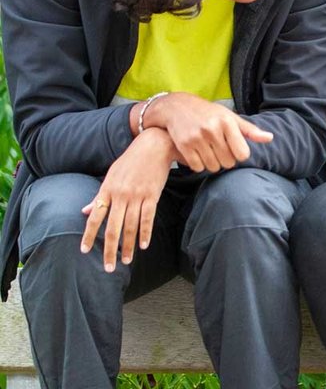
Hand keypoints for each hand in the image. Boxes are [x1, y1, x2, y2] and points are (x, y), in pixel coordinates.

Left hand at [81, 129, 175, 271]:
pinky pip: (148, 218)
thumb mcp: (111, 176)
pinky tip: (143, 245)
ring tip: (126, 261)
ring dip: (127, 246)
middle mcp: (120, 195)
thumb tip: (86, 211)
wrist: (153, 146)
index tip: (85, 251)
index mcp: (107, 190)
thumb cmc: (131, 161)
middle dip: (110, 250)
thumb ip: (99, 195)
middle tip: (108, 267)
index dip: (89, 235)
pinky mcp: (153, 195)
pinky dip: (145, 233)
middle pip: (113, 228)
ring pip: (130, 226)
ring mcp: (137, 196)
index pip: (95, 218)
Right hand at [142, 92, 272, 171]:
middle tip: (220, 151)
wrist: (177, 107)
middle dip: (226, 160)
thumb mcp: (231, 117)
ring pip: (213, 166)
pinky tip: (198, 155)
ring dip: (213, 164)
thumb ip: (250, 130)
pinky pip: (197, 167)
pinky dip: (199, 165)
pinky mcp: (183, 145)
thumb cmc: (209, 113)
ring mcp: (197, 137)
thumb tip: (270, 138)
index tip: (234, 149)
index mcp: (227, 122)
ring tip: (210, 153)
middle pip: (228, 162)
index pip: (242, 154)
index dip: (239, 155)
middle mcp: (212, 129)